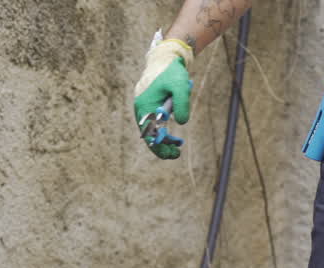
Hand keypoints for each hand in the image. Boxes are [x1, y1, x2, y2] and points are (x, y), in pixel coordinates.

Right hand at [133, 39, 193, 159]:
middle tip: (177, 152)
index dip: (160, 147)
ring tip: (178, 144)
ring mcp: (143, 108)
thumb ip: (182, 104)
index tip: (174, 153)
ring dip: (163, 139)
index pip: (150, 135)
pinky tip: (173, 132)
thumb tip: (181, 123)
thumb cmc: (171, 72)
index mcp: (145, 107)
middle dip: (162, 146)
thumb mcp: (180, 86)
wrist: (164, 58)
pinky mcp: (148, 106)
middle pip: (148, 136)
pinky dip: (162, 129)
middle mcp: (141, 109)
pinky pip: (153, 122)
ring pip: (151, 130)